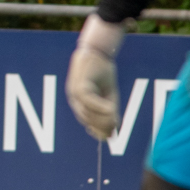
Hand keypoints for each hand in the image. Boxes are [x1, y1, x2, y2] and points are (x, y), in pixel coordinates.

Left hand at [65, 14, 124, 139]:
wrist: (99, 51)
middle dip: (100, 128)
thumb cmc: (103, 72)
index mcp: (79, 101)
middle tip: (112, 134)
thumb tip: (113, 132)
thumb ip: (110, 111)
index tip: (107, 137)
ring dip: (101, 120)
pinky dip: (100, 107)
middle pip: (86, 119)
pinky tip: (111, 110)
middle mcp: (74, 98)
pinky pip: (88, 101)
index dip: (96, 130)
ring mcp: (74, 92)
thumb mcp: (109, 94)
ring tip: (115, 123)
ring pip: (87, 112)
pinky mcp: (79, 86)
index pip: (86, 120)